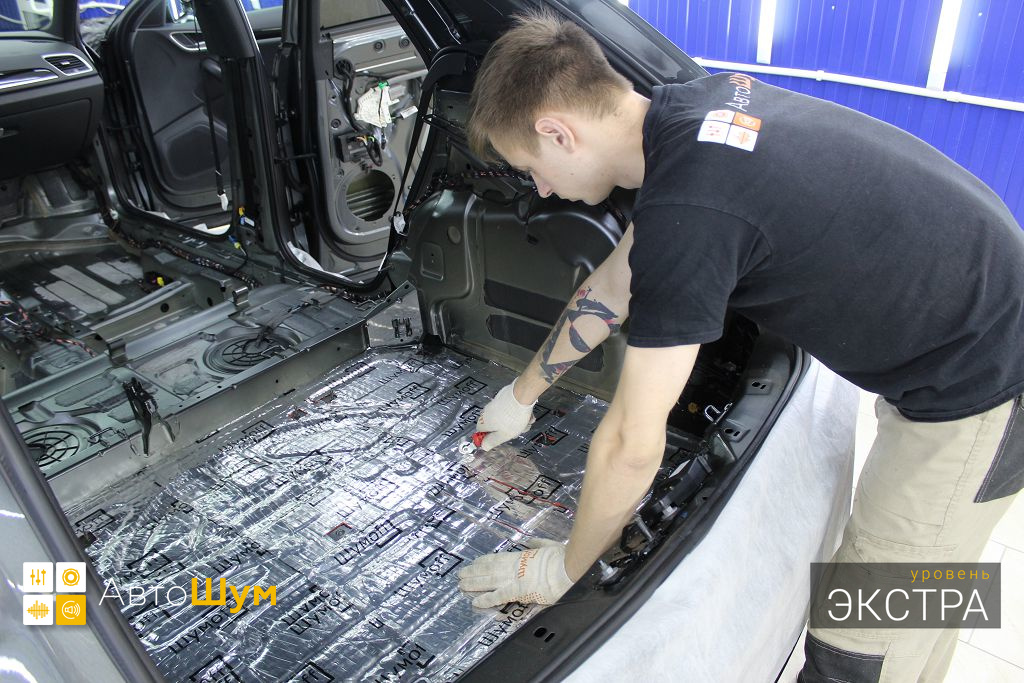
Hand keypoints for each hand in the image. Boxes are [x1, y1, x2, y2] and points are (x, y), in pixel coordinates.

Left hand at [457, 539, 572, 607]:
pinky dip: (486, 599)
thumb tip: (530, 542)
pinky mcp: (518, 591)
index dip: (484, 561)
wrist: (567, 569)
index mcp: (520, 557)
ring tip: (461, 585)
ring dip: (474, 583)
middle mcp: (513, 567)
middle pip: (488, 570)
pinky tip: (475, 602)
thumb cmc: (561, 558)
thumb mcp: (548, 545)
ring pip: (488, 581)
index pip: (497, 559)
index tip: (474, 563)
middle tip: (460, 574)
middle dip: (473, 572)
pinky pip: (498, 596)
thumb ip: (537, 544)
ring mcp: (514, 579)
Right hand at [475, 380, 535, 449]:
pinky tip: (527, 414)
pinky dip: (518, 412)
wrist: (522, 395)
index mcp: (484, 421)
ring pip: (506, 417)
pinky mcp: (505, 397)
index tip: (500, 438)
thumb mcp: (504, 435)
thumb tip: (484, 446)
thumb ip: (492, 441)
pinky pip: (510, 409)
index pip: (481, 431)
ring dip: (517, 421)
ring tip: (527, 421)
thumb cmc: (513, 417)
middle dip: (508, 429)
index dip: (490, 437)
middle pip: (496, 425)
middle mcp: (488, 411)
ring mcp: (496, 403)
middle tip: (518, 430)